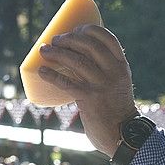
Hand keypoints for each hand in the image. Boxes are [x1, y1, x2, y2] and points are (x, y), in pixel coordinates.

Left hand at [37, 25, 137, 157]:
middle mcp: (113, 73)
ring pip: (75, 61)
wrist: (123, 135)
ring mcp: (101, 85)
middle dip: (68, 38)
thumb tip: (78, 58)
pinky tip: (41, 71)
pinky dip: (51, 75)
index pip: (107, 38)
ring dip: (56, 52)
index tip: (75, 29)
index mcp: (121, 66)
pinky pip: (65, 82)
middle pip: (88, 45)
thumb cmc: (116, 109)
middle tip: (55, 40)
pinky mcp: (89, 99)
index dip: (88, 29)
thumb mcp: (118, 84)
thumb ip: (104, 72)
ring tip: (44, 50)